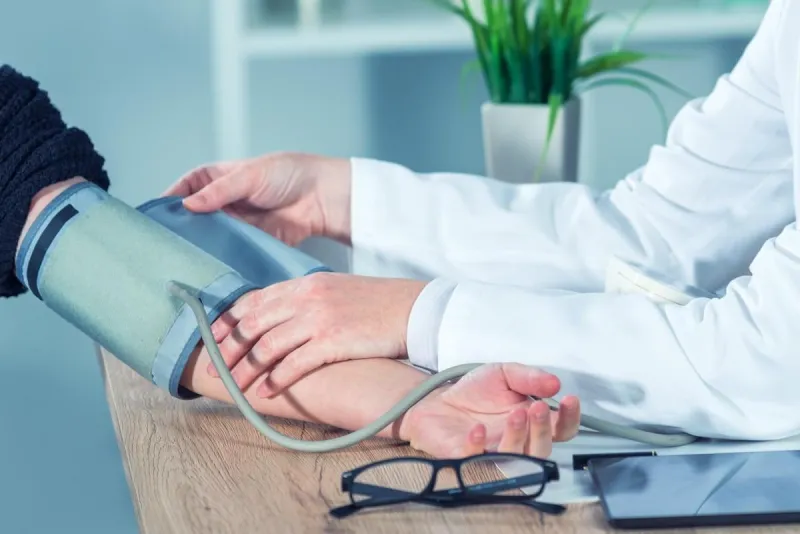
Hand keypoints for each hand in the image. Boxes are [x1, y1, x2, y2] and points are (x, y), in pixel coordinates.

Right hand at [163, 152, 351, 244]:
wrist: (321, 197)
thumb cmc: (288, 175)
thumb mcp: (250, 176)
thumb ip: (219, 192)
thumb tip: (188, 205)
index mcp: (218, 179)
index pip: (186, 188)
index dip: (171, 200)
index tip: (155, 216)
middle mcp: (224, 202)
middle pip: (194, 217)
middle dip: (182, 228)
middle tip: (163, 243)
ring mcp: (237, 224)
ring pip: (210, 237)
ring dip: (200, 246)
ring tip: (181, 258)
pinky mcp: (250, 243)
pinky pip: (231, 251)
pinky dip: (221, 258)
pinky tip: (209, 267)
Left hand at [205, 272, 426, 395]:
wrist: (412, 309)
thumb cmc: (376, 303)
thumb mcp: (335, 289)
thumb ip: (305, 299)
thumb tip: (278, 318)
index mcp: (304, 284)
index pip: (254, 300)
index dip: (229, 321)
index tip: (213, 338)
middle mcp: (306, 298)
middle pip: (253, 325)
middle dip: (228, 349)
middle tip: (215, 368)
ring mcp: (318, 319)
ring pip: (267, 347)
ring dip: (246, 370)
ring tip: (234, 387)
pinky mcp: (333, 341)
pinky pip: (294, 364)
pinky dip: (275, 380)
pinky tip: (265, 392)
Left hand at [399, 363, 580, 458]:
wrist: (437, 401)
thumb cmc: (475, 392)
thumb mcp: (503, 374)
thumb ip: (529, 377)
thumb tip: (555, 383)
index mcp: (532, 423)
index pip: (561, 430)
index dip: (570, 418)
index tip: (569, 399)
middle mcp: (518, 443)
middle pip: (542, 449)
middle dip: (543, 430)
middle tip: (536, 407)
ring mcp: (493, 454)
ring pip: (516, 461)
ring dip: (518, 438)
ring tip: (514, 414)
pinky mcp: (467, 460)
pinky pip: (477, 462)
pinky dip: (478, 447)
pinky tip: (476, 429)